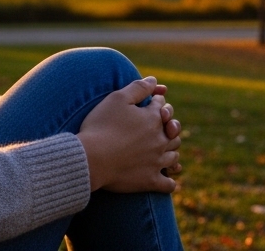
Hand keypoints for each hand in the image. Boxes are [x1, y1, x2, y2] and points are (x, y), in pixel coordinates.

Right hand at [76, 77, 180, 192]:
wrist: (91, 158)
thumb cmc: (101, 126)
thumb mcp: (117, 98)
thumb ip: (138, 87)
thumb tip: (154, 80)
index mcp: (153, 118)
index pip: (162, 106)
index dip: (157, 102)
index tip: (151, 103)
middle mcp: (160, 140)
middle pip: (174, 131)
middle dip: (169, 127)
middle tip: (162, 127)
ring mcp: (157, 162)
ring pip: (173, 155)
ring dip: (171, 151)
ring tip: (165, 151)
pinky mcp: (150, 181)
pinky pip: (168, 184)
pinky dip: (169, 181)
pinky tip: (167, 179)